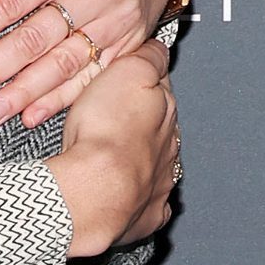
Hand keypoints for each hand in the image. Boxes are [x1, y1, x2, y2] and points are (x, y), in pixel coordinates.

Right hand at [43, 40, 178, 255]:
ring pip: (156, 166)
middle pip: (159, 129)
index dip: (143, 79)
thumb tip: (159, 48)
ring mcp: (160, 185)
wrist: (94, 190)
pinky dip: (138, 199)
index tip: (130, 77)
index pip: (160, 87)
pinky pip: (146, 205)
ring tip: (114, 157)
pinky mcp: (145, 216)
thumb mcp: (127, 72)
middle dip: (143, 123)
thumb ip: (148, 57)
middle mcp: (170, 150)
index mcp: (167, 113)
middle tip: (113, 118)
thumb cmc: (105, 133)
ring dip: (141, 160)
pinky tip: (124, 194)